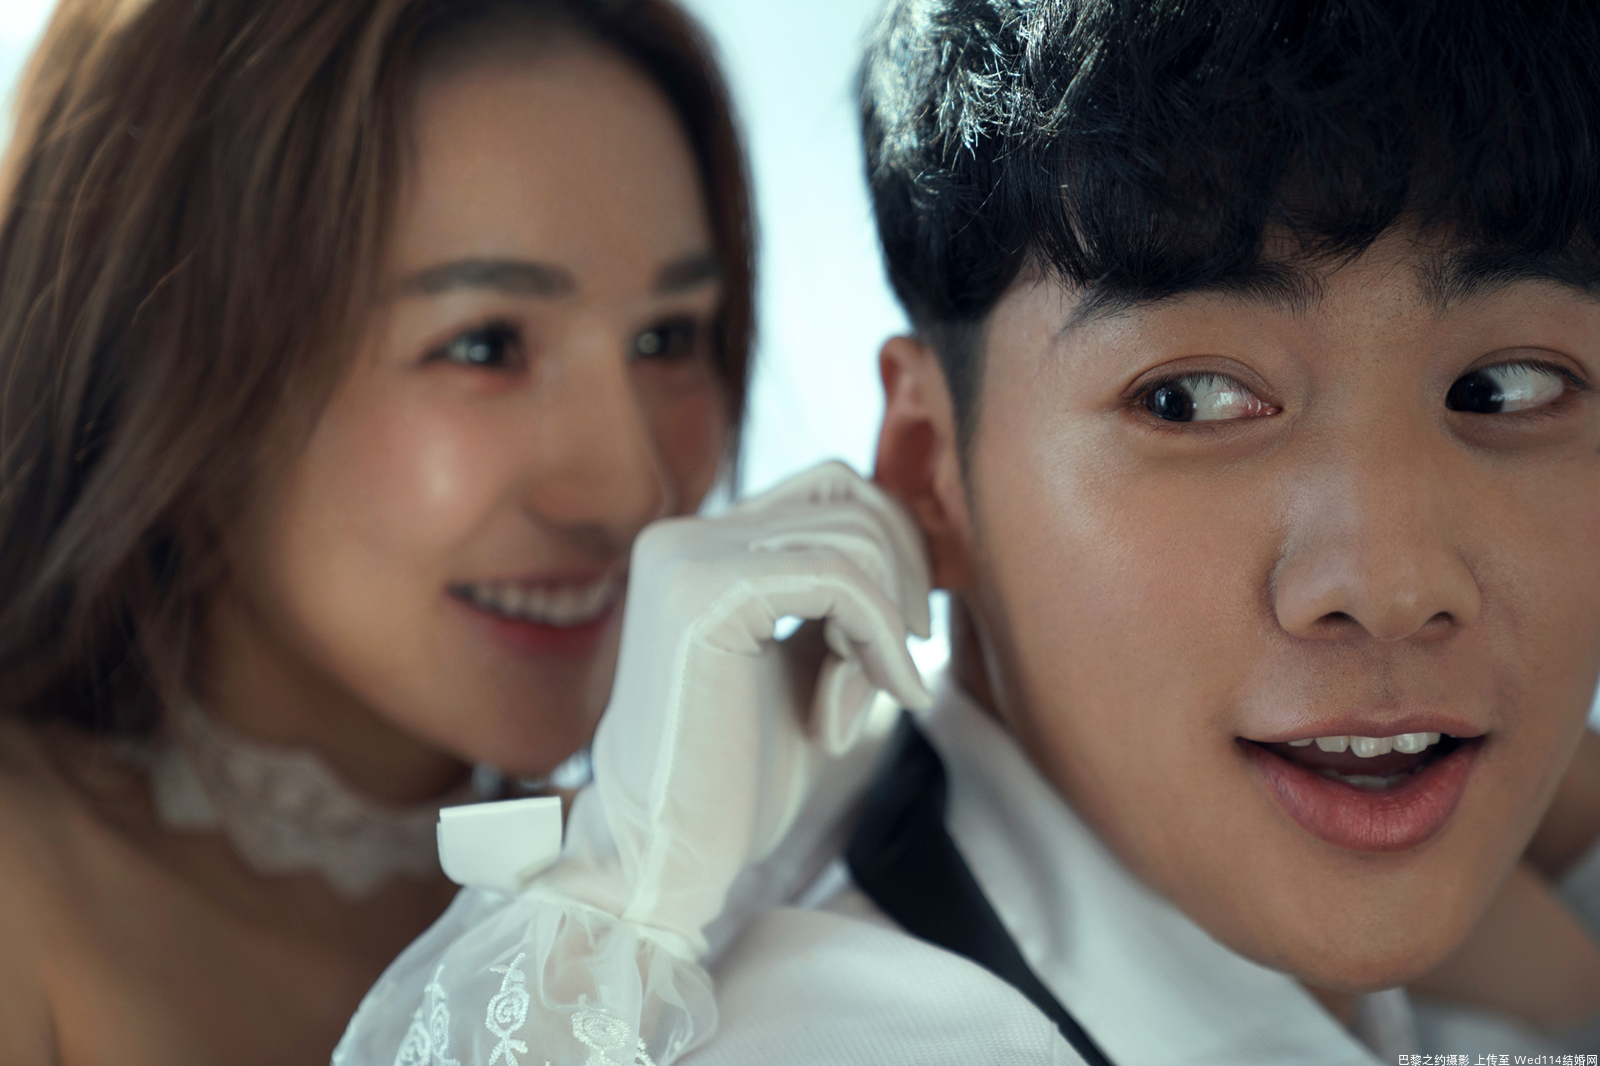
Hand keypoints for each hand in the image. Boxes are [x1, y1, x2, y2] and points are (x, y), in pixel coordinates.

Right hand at [539, 460, 932, 959]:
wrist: (666, 856)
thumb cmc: (736, 777)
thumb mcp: (806, 666)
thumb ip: (840, 601)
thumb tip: (915, 547)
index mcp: (701, 546)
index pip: (831, 487)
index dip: (895, 551)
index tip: (906, 639)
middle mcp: (684, 535)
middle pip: (849, 495)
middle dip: (905, 577)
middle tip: (900, 670)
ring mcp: (686, 557)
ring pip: (853, 534)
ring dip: (887, 622)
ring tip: (865, 701)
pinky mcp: (703, 594)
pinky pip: (840, 580)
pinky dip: (883, 639)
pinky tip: (889, 699)